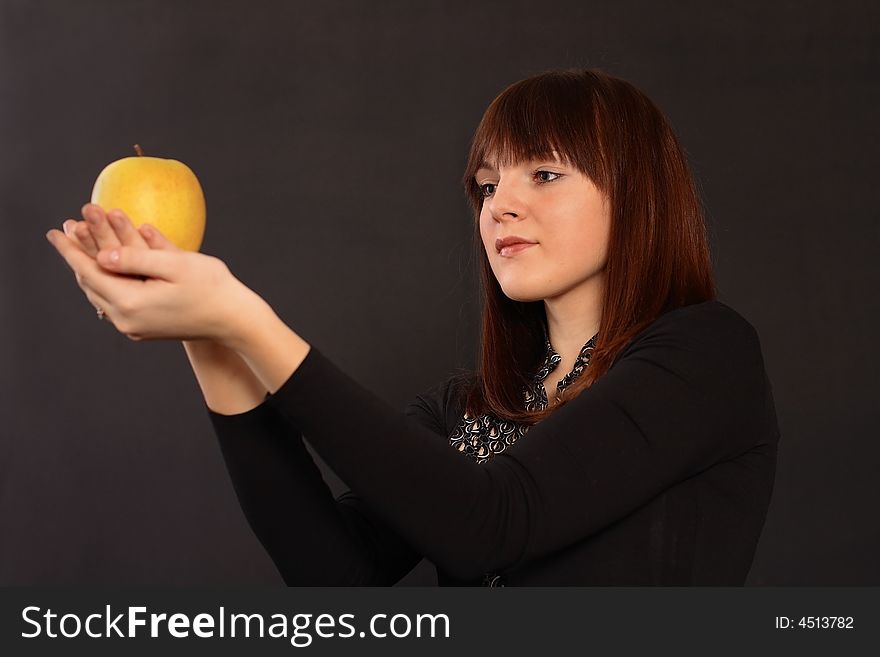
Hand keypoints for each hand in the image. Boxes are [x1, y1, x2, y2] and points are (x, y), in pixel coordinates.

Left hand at [46, 204, 256, 343]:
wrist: (233, 319)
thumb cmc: (211, 287)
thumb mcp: (176, 264)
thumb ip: (137, 257)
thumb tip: (104, 254)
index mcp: (132, 303)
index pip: (89, 272)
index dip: (70, 250)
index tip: (55, 231)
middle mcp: (127, 320)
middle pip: (91, 283)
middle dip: (79, 255)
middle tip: (68, 229)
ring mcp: (134, 326)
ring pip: (102, 293)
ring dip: (92, 267)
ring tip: (83, 244)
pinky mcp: (144, 327)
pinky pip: (115, 300)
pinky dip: (108, 280)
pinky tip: (108, 266)